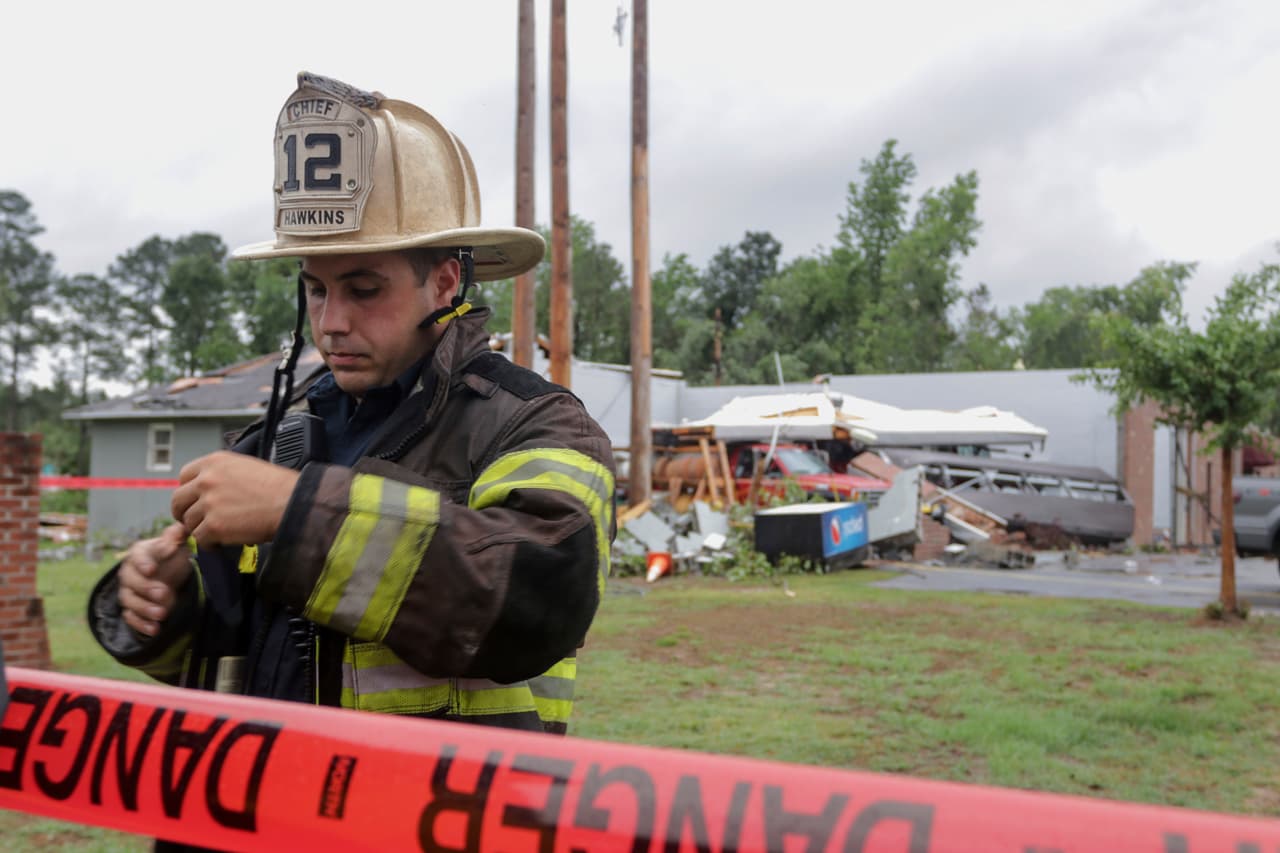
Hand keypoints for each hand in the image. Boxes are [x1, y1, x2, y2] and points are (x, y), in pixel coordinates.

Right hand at [118, 522, 191, 636]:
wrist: (168, 575)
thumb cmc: (172, 557)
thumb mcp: (177, 544)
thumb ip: (176, 536)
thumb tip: (182, 527)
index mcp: (139, 553)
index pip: (137, 557)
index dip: (143, 563)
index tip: (152, 569)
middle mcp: (129, 572)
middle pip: (131, 581)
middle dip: (147, 588)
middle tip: (164, 593)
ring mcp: (128, 592)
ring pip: (130, 601)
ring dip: (145, 609)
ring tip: (163, 614)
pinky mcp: (131, 609)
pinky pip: (130, 618)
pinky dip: (141, 625)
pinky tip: (155, 629)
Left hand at [172, 451, 300, 547]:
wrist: (292, 503)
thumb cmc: (278, 486)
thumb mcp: (246, 466)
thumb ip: (222, 474)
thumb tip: (209, 489)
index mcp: (214, 462)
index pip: (184, 476)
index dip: (189, 491)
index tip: (194, 500)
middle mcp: (207, 480)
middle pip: (179, 500)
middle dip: (184, 512)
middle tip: (194, 521)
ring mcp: (208, 503)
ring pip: (189, 522)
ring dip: (201, 528)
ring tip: (219, 532)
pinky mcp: (214, 526)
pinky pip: (200, 538)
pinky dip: (210, 543)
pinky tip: (223, 541)